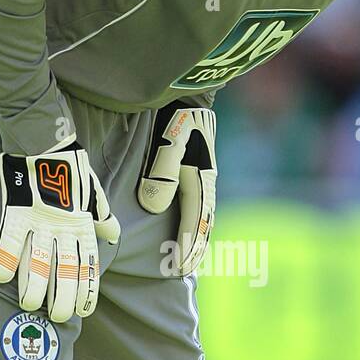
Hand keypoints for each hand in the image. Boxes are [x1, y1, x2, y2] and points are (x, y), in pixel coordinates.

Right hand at [0, 137, 119, 321]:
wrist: (46, 141)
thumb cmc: (71, 170)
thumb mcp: (93, 194)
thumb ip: (101, 218)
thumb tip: (113, 234)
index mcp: (82, 226)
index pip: (87, 265)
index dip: (86, 289)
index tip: (83, 311)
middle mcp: (63, 228)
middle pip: (64, 269)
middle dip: (62, 297)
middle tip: (57, 317)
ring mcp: (39, 221)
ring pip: (38, 261)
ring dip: (33, 286)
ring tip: (29, 304)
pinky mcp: (17, 212)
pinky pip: (9, 239)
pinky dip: (4, 258)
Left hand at [137, 102, 215, 275]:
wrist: (187, 89)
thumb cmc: (175, 114)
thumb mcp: (170, 139)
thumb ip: (162, 171)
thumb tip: (154, 206)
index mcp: (200, 178)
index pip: (195, 220)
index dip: (188, 244)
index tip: (180, 267)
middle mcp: (205, 179)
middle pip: (204, 221)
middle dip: (195, 246)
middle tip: (182, 270)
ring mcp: (202, 174)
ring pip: (202, 213)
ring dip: (197, 236)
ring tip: (186, 256)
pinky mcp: (195, 167)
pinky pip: (197, 202)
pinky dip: (194, 220)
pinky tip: (185, 226)